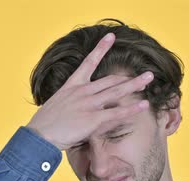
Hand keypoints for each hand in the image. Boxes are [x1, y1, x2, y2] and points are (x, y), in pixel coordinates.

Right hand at [26, 32, 153, 150]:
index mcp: (72, 86)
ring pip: (116, 92)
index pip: (88, 62)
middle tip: (146, 74)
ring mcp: (88, 104)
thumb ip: (71, 102)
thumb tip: (79, 105)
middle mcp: (82, 92)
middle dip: (129, 77)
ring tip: (149, 78)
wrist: (38, 136)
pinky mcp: (92, 119)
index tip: (111, 37)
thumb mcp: (57, 106)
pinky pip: (116, 112)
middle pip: (110, 80)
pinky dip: (131, 109)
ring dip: (134, 85)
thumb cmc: (45, 125)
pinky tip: (143, 105)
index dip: (101, 49)